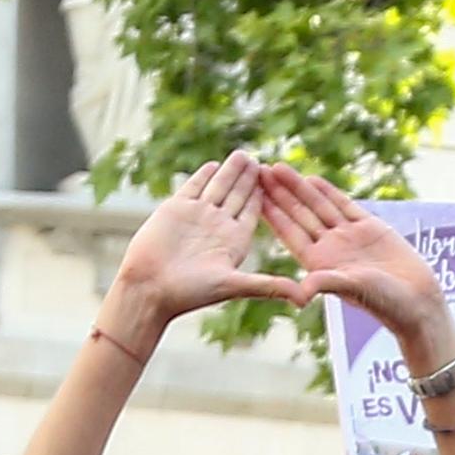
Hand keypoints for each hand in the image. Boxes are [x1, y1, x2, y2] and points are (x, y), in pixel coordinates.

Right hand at [102, 155, 301, 341]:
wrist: (149, 287)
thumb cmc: (190, 293)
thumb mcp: (235, 286)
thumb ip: (269, 286)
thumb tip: (306, 299)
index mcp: (234, 242)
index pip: (253, 213)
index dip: (264, 196)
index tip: (281, 181)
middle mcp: (217, 227)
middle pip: (237, 196)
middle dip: (250, 178)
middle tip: (263, 161)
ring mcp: (196, 216)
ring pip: (218, 187)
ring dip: (230, 171)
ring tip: (244, 155)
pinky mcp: (176, 209)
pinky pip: (193, 187)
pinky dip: (204, 175)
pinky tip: (213, 164)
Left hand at [255, 166, 450, 360]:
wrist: (417, 300)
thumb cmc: (385, 302)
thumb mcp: (353, 289)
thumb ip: (326, 283)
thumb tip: (300, 291)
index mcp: (320, 264)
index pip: (289, 233)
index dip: (272, 212)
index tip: (253, 193)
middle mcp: (330, 248)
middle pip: (299, 215)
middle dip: (279, 193)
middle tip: (257, 170)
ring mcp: (348, 237)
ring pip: (318, 206)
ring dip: (298, 187)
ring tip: (277, 168)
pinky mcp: (370, 228)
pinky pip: (344, 206)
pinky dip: (328, 192)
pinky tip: (312, 179)